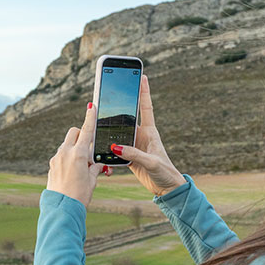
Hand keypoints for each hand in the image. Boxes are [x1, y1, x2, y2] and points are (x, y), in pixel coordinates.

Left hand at [46, 102, 110, 207]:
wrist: (62, 209)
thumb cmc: (80, 195)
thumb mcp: (92, 180)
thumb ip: (95, 167)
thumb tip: (98, 163)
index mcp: (78, 154)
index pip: (86, 130)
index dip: (90, 117)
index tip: (92, 106)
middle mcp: (65, 152)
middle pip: (74, 132)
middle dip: (82, 134)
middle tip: (90, 148)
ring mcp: (56, 158)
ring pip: (67, 144)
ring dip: (75, 147)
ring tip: (83, 165)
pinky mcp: (52, 166)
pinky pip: (61, 155)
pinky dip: (69, 157)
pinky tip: (74, 171)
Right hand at [110, 74, 185, 196]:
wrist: (167, 188)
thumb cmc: (165, 172)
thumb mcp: (151, 162)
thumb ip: (134, 154)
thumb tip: (115, 147)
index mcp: (150, 132)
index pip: (146, 108)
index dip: (144, 92)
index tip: (142, 76)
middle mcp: (141, 136)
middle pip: (127, 118)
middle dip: (117, 108)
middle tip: (107, 95)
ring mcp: (134, 146)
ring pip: (118, 134)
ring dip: (109, 130)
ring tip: (97, 121)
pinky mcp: (129, 157)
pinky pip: (115, 149)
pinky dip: (108, 149)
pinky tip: (99, 147)